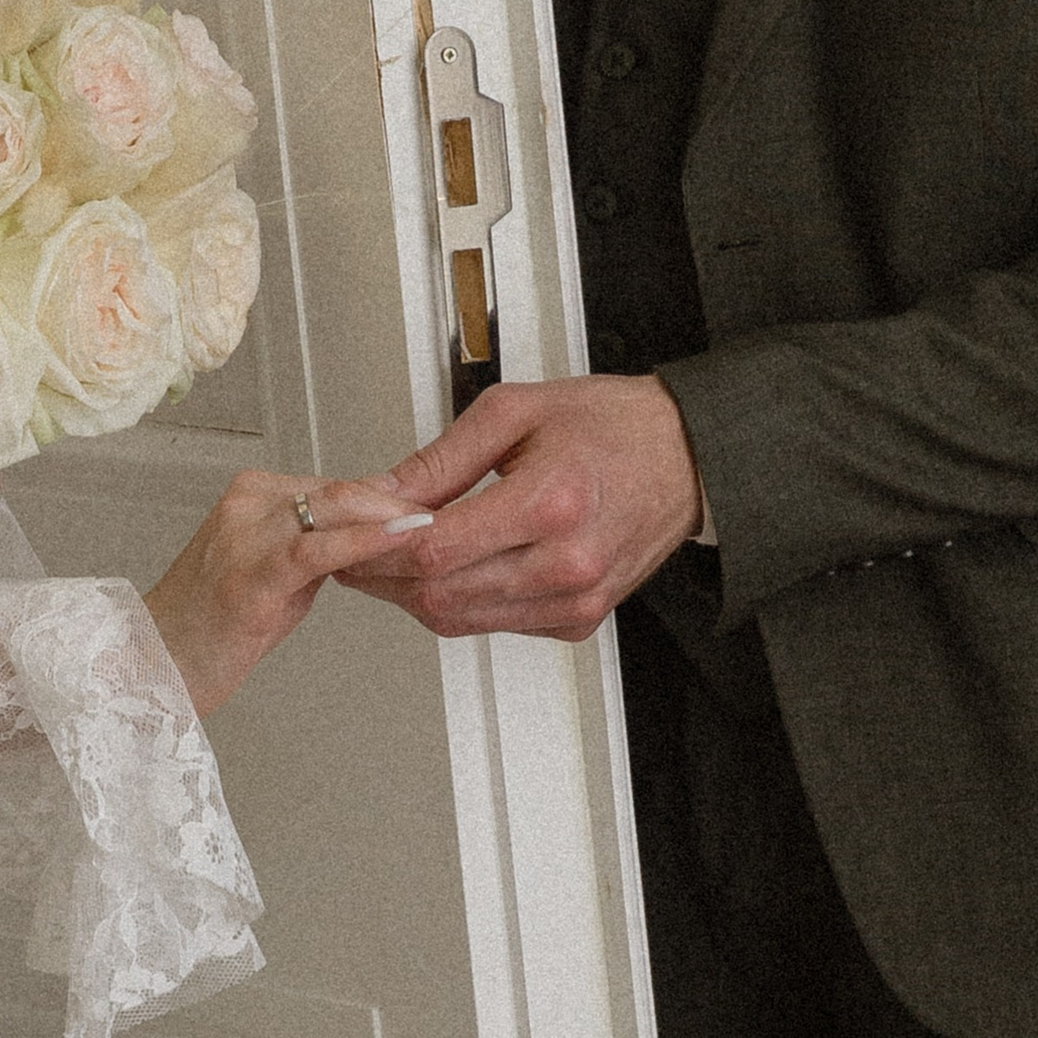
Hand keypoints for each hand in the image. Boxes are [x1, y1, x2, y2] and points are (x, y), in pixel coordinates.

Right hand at [143, 472, 432, 718]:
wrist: (157, 663)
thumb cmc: (214, 623)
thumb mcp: (276, 570)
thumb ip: (320, 543)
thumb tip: (376, 526)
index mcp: (253, 494)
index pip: (338, 484)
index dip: (391, 498)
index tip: (433, 509)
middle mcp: (248, 503)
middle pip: (342, 490)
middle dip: (402, 502)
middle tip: (450, 516)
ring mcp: (246, 535)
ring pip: (335, 509)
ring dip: (393, 519)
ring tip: (436, 528)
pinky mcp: (252, 574)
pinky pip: (319, 549)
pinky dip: (366, 542)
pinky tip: (400, 542)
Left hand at [334, 377, 701, 640]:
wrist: (686, 457)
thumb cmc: (612, 426)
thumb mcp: (515, 412)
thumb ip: (441, 459)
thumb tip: (381, 492)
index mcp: (550, 504)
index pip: (439, 549)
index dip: (380, 546)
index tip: (351, 531)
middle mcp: (567, 563)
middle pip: (442, 594)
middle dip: (384, 575)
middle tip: (353, 548)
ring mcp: (576, 599)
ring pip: (461, 620)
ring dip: (413, 594)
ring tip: (388, 559)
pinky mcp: (578, 619)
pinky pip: (495, 625)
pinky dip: (458, 604)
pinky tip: (444, 572)